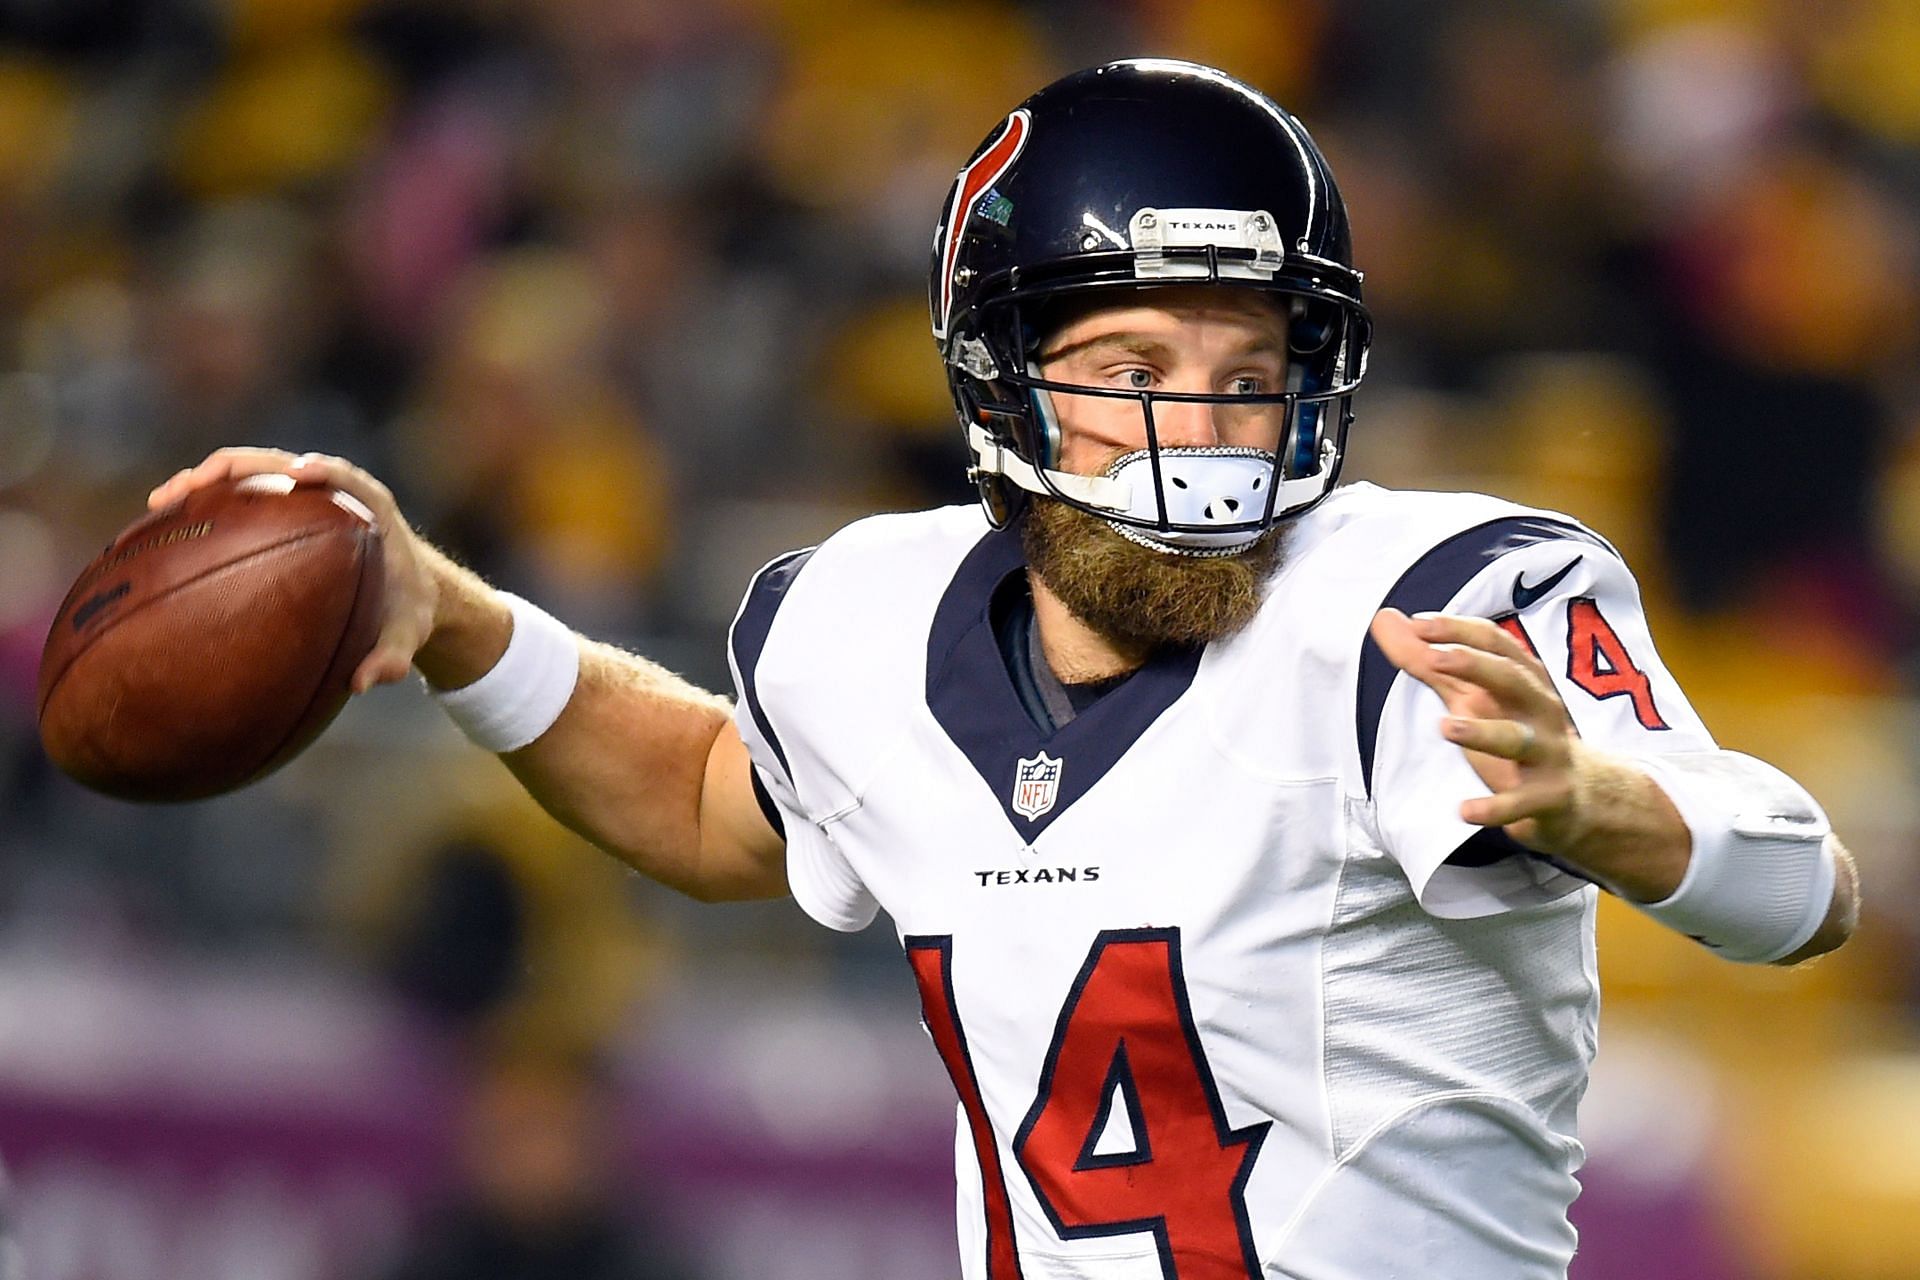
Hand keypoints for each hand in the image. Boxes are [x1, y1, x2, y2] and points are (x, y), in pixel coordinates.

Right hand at [149, 448, 439, 693]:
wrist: (408, 596)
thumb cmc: (408, 612)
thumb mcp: (409, 636)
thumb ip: (394, 658)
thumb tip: (362, 683)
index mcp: (372, 509)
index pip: (346, 477)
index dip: (322, 470)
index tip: (296, 474)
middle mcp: (334, 493)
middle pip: (281, 464)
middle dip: (236, 468)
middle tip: (192, 487)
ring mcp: (304, 497)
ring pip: (251, 475)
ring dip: (206, 480)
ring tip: (161, 502)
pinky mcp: (283, 510)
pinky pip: (242, 499)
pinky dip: (207, 505)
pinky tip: (167, 527)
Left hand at [1368, 607, 1587, 854]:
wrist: (1581, 796)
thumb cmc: (1516, 733)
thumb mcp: (1472, 696)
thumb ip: (1426, 662)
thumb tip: (1384, 619)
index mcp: (1522, 679)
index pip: (1495, 643)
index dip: (1460, 631)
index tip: (1420, 624)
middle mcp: (1539, 709)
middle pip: (1511, 679)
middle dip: (1475, 666)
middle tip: (1435, 659)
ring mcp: (1547, 753)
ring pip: (1516, 738)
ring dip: (1482, 731)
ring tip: (1446, 726)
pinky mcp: (1547, 797)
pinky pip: (1521, 803)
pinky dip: (1495, 808)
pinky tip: (1465, 810)